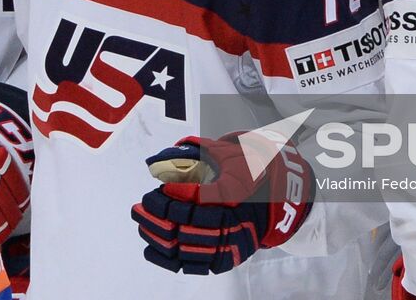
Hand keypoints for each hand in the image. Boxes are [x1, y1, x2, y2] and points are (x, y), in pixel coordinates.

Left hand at [130, 133, 313, 274]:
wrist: (273, 202)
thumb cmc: (245, 174)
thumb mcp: (227, 156)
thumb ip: (198, 150)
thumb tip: (164, 155)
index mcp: (239, 193)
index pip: (203, 196)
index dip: (180, 192)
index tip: (161, 188)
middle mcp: (236, 221)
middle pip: (192, 222)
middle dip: (162, 214)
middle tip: (141, 205)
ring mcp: (231, 243)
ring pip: (191, 245)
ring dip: (162, 236)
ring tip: (142, 223)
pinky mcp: (225, 258)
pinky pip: (195, 264)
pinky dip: (171, 259)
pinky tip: (150, 248)